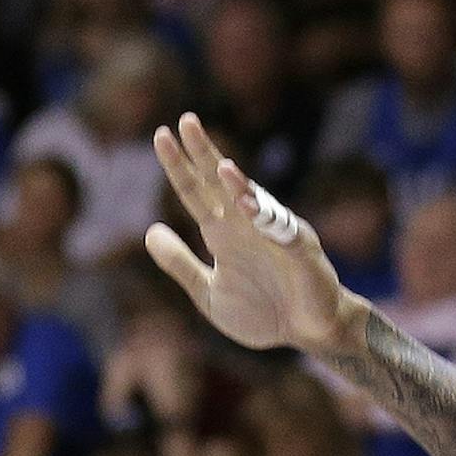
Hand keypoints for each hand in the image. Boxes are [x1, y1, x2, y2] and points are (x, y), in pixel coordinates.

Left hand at [147, 114, 352, 354]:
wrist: (306, 334)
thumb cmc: (261, 313)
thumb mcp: (208, 293)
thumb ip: (180, 264)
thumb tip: (149, 231)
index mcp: (222, 233)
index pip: (195, 192)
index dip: (178, 166)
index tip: (161, 136)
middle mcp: (245, 225)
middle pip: (221, 182)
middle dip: (204, 153)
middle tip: (186, 121)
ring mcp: (273, 234)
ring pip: (253, 200)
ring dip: (237, 185)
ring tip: (220, 167)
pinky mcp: (300, 251)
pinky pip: (282, 230)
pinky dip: (265, 218)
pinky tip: (248, 205)